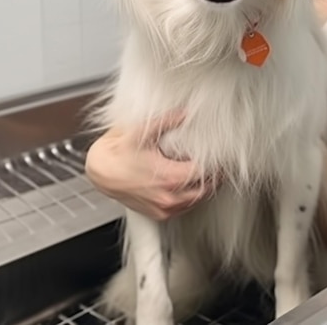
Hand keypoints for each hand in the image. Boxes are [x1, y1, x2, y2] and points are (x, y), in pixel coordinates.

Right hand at [84, 115, 216, 220]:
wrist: (101, 171)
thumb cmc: (120, 152)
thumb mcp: (144, 132)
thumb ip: (169, 120)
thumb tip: (187, 113)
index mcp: (170, 178)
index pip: (205, 174)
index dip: (218, 165)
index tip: (225, 156)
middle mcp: (168, 198)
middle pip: (206, 190)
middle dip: (216, 177)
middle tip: (223, 164)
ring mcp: (163, 208)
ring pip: (197, 201)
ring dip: (206, 188)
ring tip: (212, 173)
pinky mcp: (158, 214)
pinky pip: (184, 209)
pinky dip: (193, 198)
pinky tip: (194, 185)